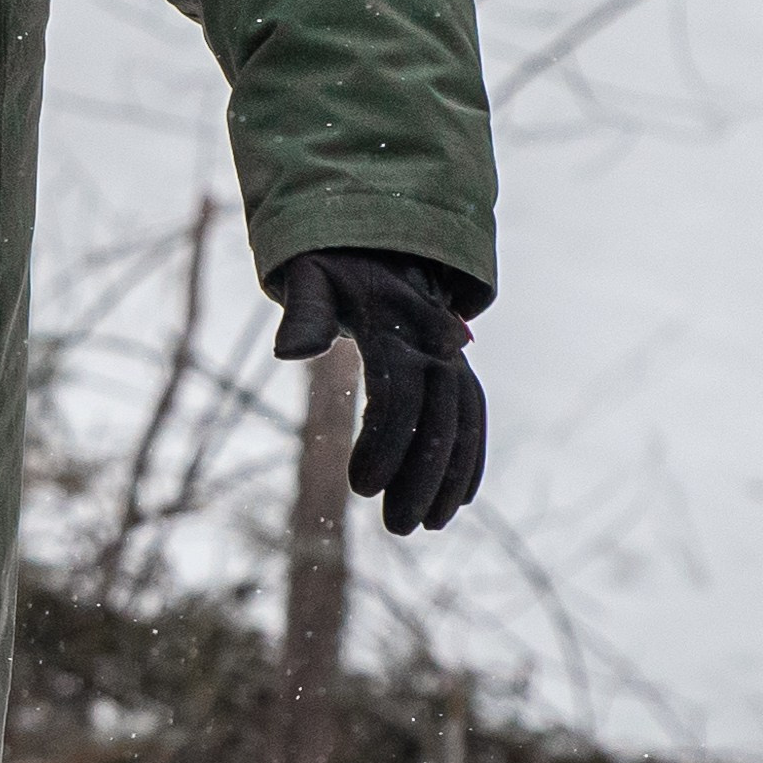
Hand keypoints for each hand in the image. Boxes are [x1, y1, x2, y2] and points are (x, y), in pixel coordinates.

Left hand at [271, 247, 486, 535]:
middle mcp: (432, 339)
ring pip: (464, 419)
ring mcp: (449, 352)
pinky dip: (472, 455)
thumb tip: (290, 350)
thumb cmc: (330, 261)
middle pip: (438, 415)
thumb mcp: (309, 275)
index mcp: (395, 322)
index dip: (384, 443)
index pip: (398, 393)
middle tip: (398, 527)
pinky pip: (473, 412)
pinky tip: (461, 500)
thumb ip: (303, 311)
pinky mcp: (454, 364)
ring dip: (453, 475)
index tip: (359, 488)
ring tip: (431, 525)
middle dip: (422, 475)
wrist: (373, 235)